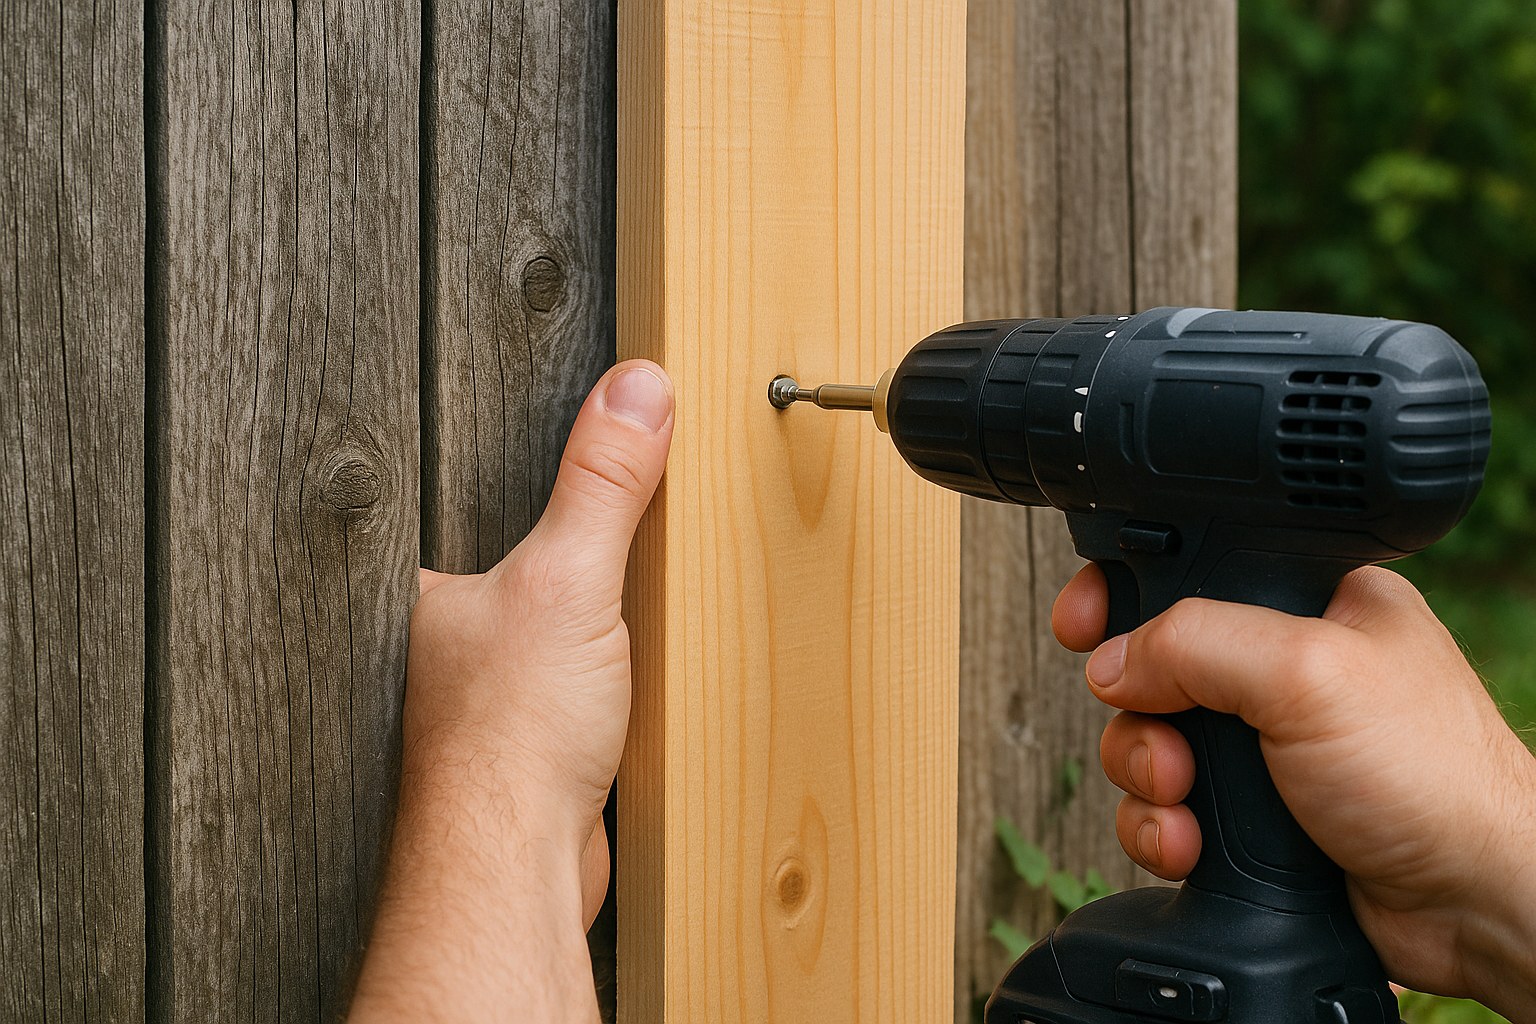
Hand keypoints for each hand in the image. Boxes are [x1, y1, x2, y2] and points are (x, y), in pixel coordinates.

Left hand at [351, 360, 673, 1022]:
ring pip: (549, 615)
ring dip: (588, 600)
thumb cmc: (508, 740)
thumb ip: (603, 482)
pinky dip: (609, 657)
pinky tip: (630, 657)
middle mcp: (449, 633)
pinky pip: (581, 668)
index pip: (456, 490)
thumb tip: (636, 388)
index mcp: (430, 585)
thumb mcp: (571, 576)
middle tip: (605, 475)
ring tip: (622, 560)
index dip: (497, 458)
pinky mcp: (537, 735)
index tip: (541, 416)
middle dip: (558, 526)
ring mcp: (494, 687)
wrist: (520, 864)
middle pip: (512, 550)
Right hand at [1055, 564, 1535, 1015]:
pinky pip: (1164, 808)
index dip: (1125, 593)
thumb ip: (1195, 643)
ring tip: (1187, 803)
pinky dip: (1161, 829)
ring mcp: (1266, 745)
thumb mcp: (1307, 674)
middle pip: (1153, 666)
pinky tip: (1192, 845)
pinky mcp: (1251, 813)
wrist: (1473, 905)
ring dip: (1147, 779)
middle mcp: (1284, 670)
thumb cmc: (1437, 779)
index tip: (1085, 621)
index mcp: (1310, 602)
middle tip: (1166, 738)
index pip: (1190, 569)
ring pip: (1149, 742)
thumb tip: (1112, 662)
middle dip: (1138, 711)